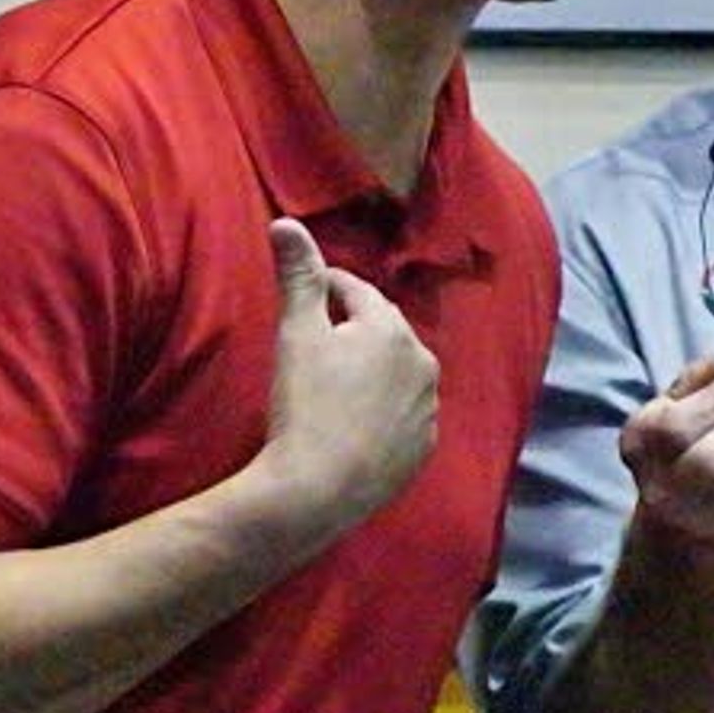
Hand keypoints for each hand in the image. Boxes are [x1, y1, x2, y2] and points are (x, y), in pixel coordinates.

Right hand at [256, 218, 438, 543]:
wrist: (318, 490)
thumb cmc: (304, 405)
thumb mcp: (296, 333)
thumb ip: (298, 275)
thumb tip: (286, 222)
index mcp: (392, 330)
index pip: (357, 293)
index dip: (328, 288)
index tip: (307, 293)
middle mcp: (422, 364)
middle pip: (382, 332)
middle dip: (354, 329)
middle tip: (318, 338)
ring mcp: (427, 410)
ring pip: (396, 375)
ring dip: (372, 371)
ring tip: (335, 383)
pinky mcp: (423, 450)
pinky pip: (403, 416)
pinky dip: (382, 411)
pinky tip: (354, 421)